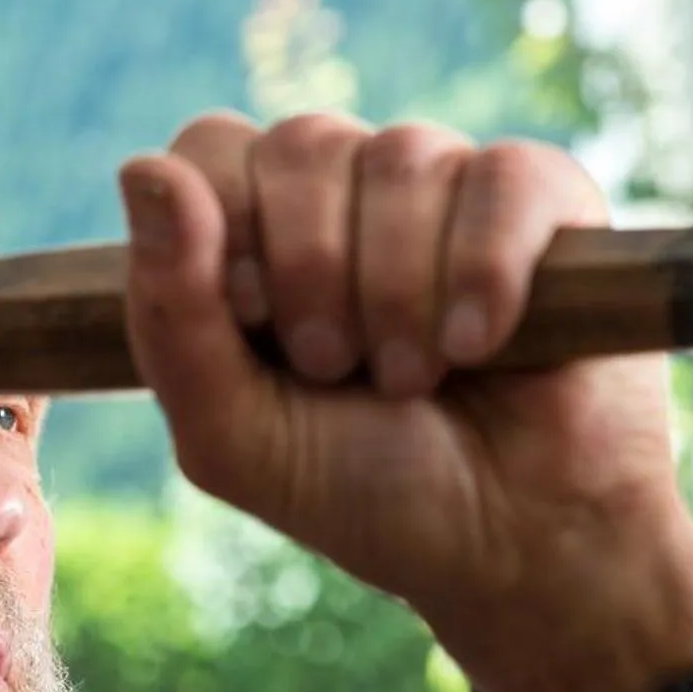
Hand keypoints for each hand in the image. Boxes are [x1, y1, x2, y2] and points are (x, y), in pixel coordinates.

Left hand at [117, 112, 692, 691]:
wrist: (510, 549)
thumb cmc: (365, 488)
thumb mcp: (234, 433)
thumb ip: (170, 314)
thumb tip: (145, 170)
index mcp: (258, 232)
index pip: (210, 148)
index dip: (225, 228)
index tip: (256, 324)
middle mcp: (349, 191)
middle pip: (301, 142)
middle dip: (313, 273)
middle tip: (337, 368)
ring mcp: (449, 186)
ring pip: (402, 157)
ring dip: (398, 293)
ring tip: (413, 378)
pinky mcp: (548, 199)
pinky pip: (503, 176)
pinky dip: (483, 271)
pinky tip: (480, 345)